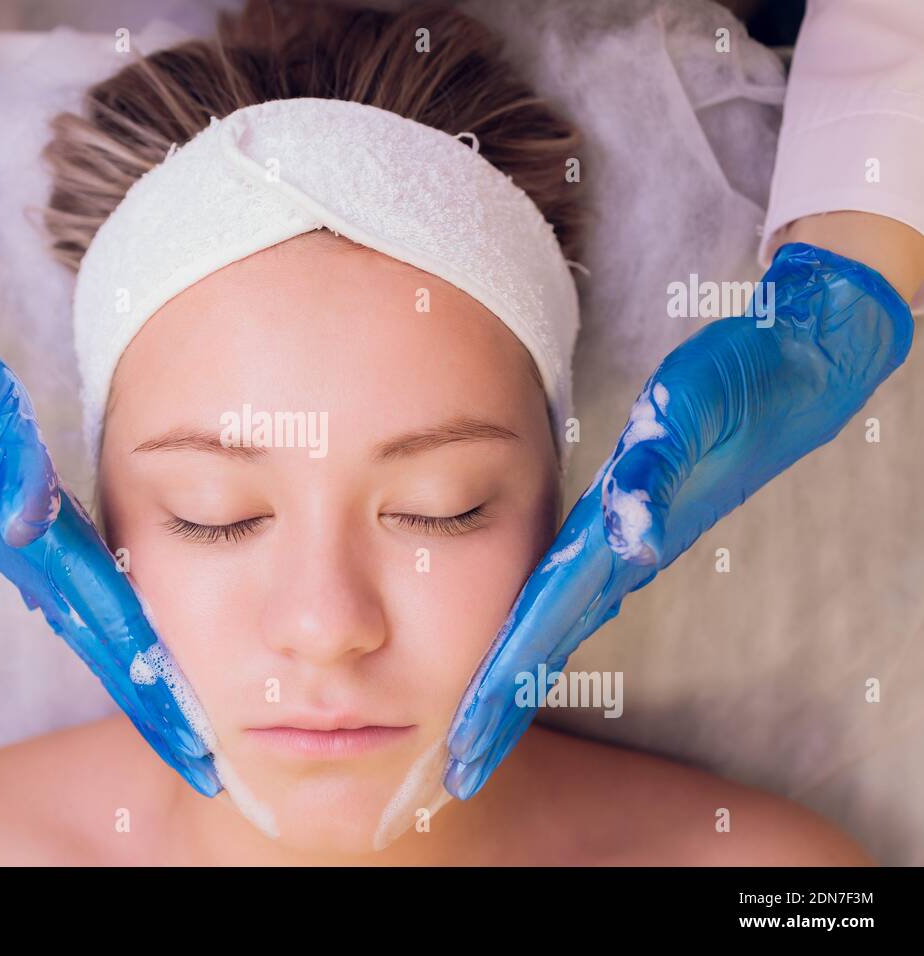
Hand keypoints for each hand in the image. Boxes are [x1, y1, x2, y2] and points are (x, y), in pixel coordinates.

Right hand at [0, 230, 220, 795]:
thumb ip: (5, 465)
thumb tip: (29, 520)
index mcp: (30, 536)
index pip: (104, 618)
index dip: (145, 675)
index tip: (185, 730)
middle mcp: (28, 550)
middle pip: (101, 637)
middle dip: (146, 697)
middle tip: (194, 752)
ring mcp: (21, 540)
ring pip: (87, 616)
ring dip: (128, 665)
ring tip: (167, 709)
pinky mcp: (16, 520)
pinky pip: (73, 585)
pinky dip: (103, 621)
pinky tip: (116, 637)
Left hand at [443, 242, 914, 798]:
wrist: (776, 378)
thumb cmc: (727, 394)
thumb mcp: (683, 425)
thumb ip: (654, 477)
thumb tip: (629, 528)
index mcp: (614, 541)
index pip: (544, 625)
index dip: (503, 682)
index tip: (468, 738)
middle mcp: (615, 556)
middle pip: (544, 643)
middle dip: (502, 705)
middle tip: (460, 763)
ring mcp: (623, 547)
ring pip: (557, 624)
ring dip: (517, 676)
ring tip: (478, 724)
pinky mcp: (626, 530)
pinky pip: (572, 593)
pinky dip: (542, 630)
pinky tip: (522, 648)